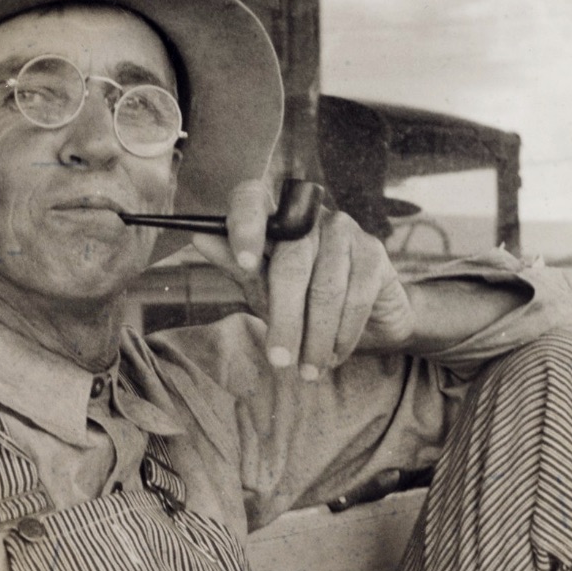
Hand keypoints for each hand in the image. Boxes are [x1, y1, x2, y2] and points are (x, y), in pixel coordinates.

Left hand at [192, 178, 415, 375]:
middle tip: (279, 361)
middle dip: (285, 320)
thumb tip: (198, 238)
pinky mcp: (372, 252)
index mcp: (271, 218)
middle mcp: (307, 215)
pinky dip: (343, 333)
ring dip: (316, 337)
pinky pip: (355, 297)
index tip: (244, 261)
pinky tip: (334, 356)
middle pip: (290, 264)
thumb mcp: (263, 289)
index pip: (251, 199)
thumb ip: (237, 267)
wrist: (364, 319)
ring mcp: (343, 230)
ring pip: (325, 288)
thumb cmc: (301, 301)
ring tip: (308, 370)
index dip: (246, 226)